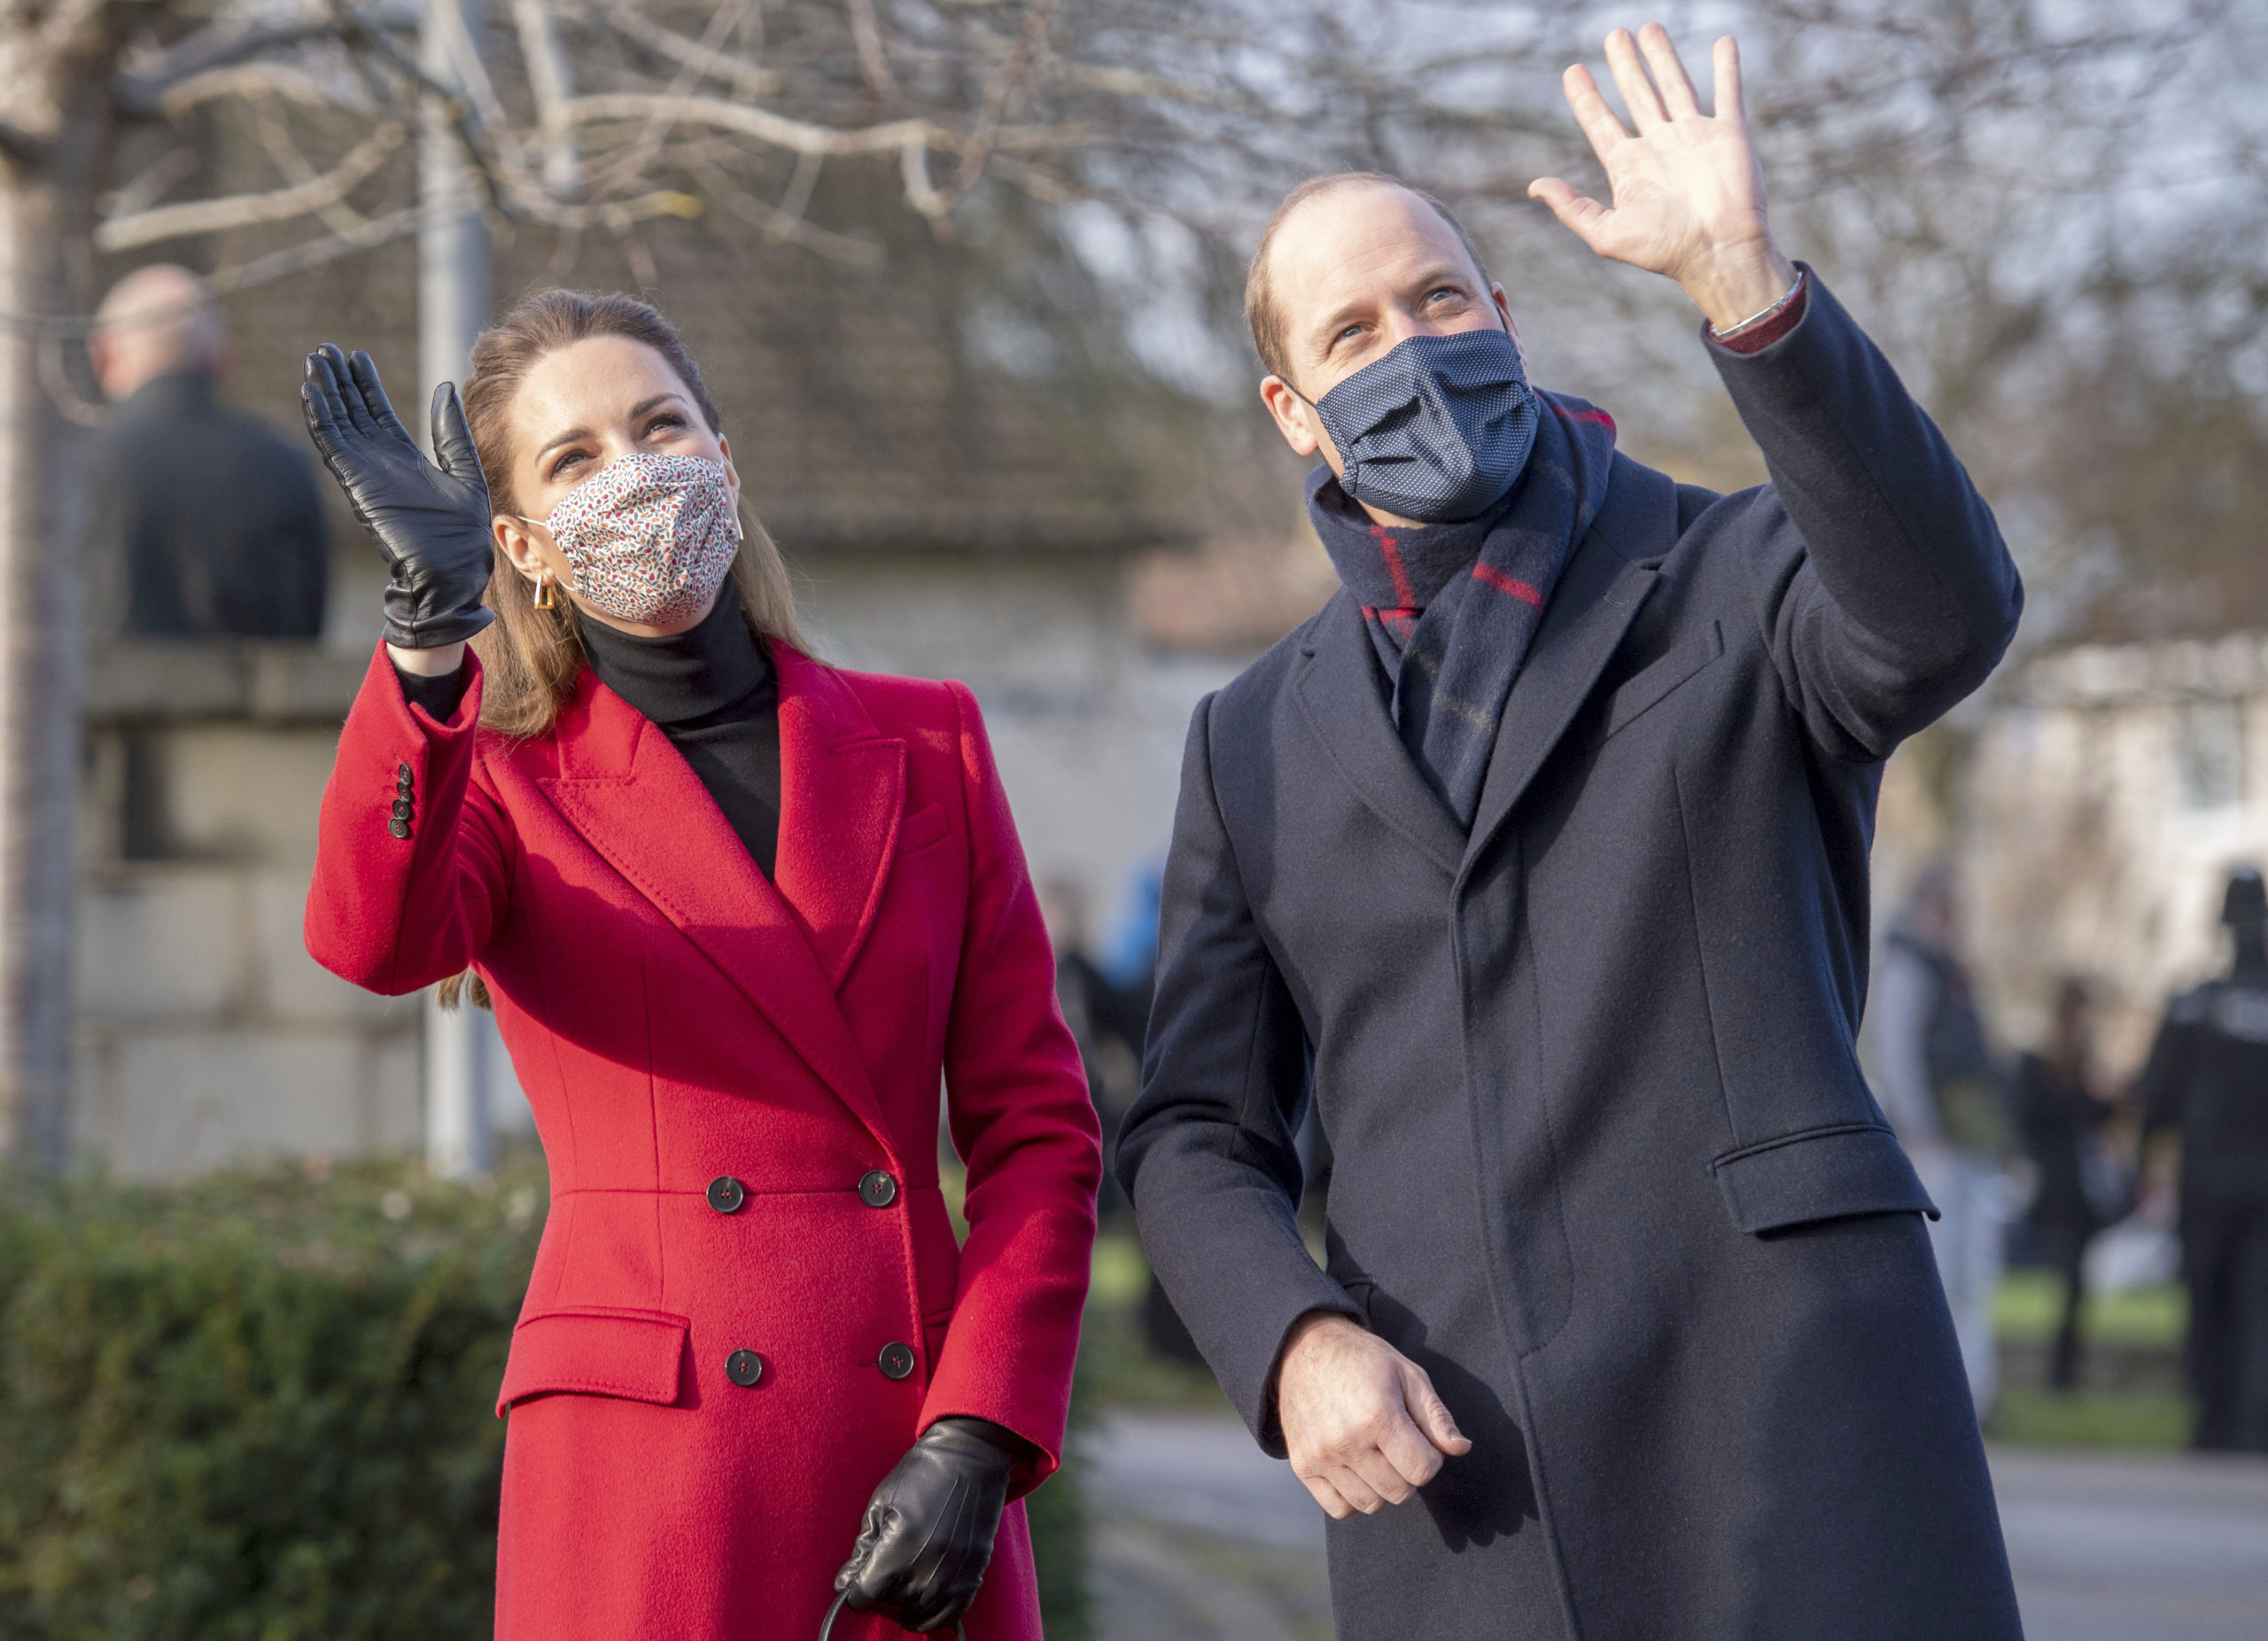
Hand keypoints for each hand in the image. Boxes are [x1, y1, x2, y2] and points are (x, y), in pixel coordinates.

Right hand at [301, 343, 495, 648]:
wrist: (449, 574)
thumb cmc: (462, 536)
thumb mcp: (466, 473)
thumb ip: (451, 433)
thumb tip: (445, 386)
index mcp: (405, 459)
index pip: (379, 414)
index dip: (366, 385)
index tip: (356, 357)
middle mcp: (380, 462)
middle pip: (353, 412)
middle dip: (340, 381)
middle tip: (326, 349)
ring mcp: (365, 471)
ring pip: (338, 422)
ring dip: (325, 391)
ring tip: (315, 359)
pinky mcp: (356, 482)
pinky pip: (332, 444)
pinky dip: (321, 417)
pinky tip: (311, 391)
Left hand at [835, 1417, 1017, 1632]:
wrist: (972, 1458)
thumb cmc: (922, 1473)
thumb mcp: (881, 1502)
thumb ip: (862, 1547)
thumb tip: (845, 1583)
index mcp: (899, 1545)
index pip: (864, 1593)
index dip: (856, 1588)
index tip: (857, 1579)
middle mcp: (926, 1568)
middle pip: (889, 1602)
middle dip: (880, 1588)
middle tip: (883, 1565)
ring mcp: (952, 1576)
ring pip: (916, 1611)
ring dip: (904, 1600)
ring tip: (902, 1577)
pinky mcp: (973, 1577)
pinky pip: (947, 1616)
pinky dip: (931, 1616)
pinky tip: (921, 1604)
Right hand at [1275, 1311, 1469, 1518]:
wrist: (1304, 1348)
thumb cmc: (1362, 1359)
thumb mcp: (1407, 1374)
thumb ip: (1436, 1416)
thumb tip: (1460, 1449)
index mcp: (1377, 1415)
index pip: (1423, 1470)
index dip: (1430, 1457)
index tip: (1419, 1438)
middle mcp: (1346, 1440)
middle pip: (1400, 1491)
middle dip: (1407, 1472)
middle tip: (1396, 1444)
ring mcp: (1321, 1456)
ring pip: (1371, 1504)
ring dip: (1381, 1486)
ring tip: (1374, 1454)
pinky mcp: (1303, 1466)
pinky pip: (1340, 1508)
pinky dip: (1352, 1496)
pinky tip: (1354, 1468)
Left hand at [1529, 26, 1797, 330]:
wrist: (1719, 253)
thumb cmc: (1664, 251)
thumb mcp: (1606, 233)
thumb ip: (1571, 207)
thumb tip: (1534, 186)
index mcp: (1630, 168)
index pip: (1601, 123)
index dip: (1586, 97)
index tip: (1572, 71)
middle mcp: (1660, 147)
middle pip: (1637, 95)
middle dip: (1624, 65)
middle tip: (1614, 35)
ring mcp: (1694, 138)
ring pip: (1675, 85)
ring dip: (1662, 57)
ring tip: (1649, 28)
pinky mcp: (1728, 134)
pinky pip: (1728, 92)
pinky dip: (1726, 67)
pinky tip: (1723, 42)